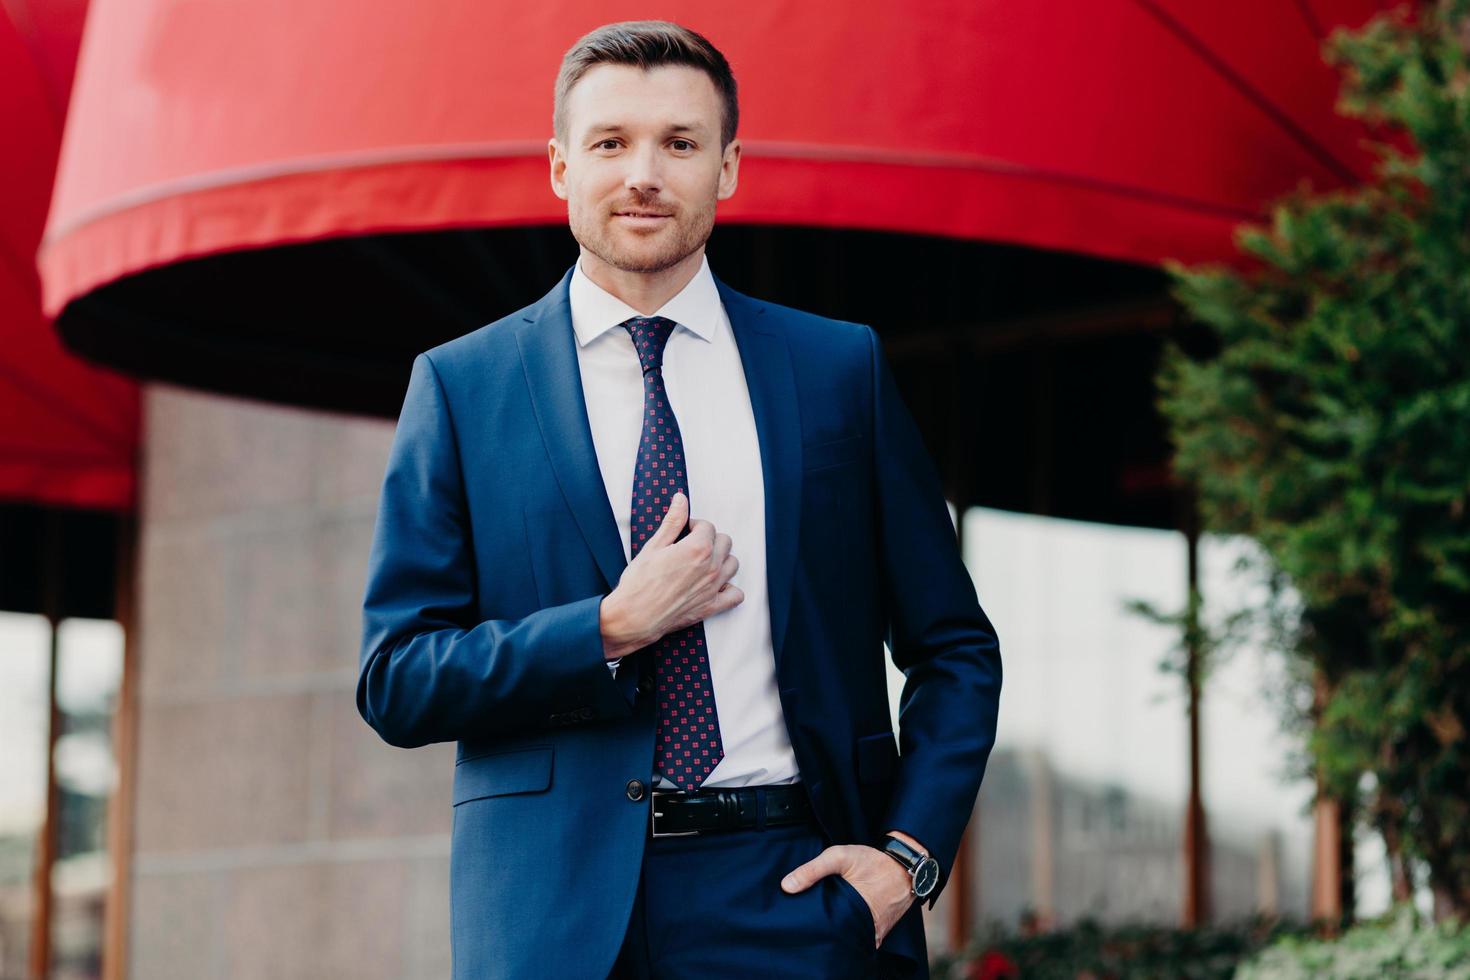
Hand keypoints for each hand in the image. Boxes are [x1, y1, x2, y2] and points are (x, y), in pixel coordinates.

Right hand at [600, 491, 743, 659]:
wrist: (634, 616)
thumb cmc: (639, 582)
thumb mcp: (653, 546)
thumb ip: (672, 521)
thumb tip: (681, 499)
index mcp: (697, 548)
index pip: (708, 526)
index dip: (694, 525)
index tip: (684, 530)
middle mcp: (711, 567)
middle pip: (724, 542)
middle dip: (710, 539)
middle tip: (692, 545)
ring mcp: (713, 588)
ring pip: (732, 564)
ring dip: (721, 559)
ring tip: (703, 562)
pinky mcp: (711, 606)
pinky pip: (735, 595)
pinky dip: (729, 589)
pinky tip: (716, 585)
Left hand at [779, 831, 925, 947]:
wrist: (905, 865)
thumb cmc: (873, 860)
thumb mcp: (840, 857)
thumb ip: (813, 870)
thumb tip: (786, 886)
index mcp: (854, 913)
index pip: (825, 931)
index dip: (812, 926)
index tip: (800, 919)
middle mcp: (866, 929)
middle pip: (837, 937)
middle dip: (823, 930)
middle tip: (810, 919)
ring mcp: (874, 933)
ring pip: (849, 938)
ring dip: (838, 931)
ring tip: (824, 919)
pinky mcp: (878, 932)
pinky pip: (860, 936)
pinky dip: (850, 931)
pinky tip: (840, 920)